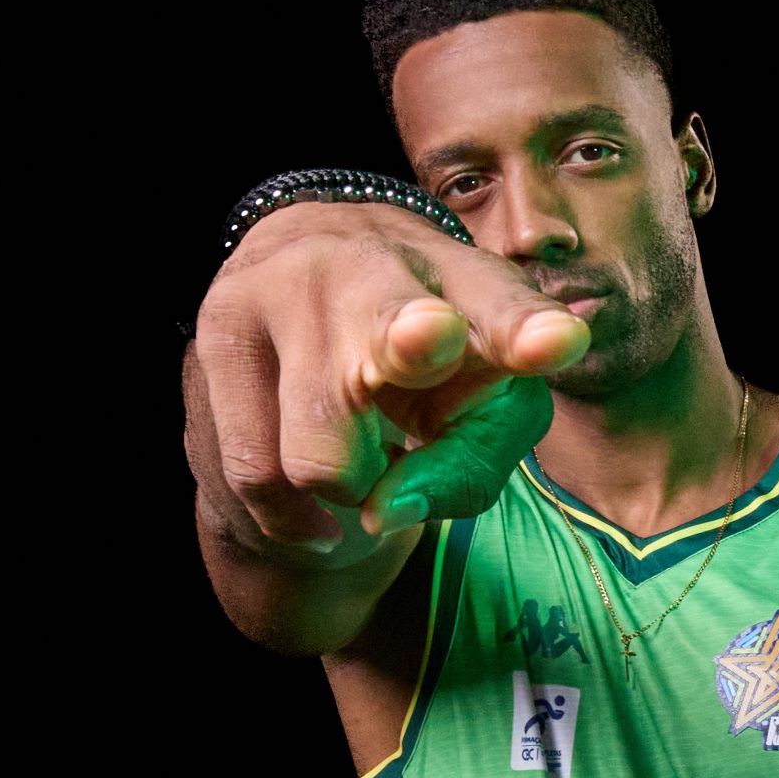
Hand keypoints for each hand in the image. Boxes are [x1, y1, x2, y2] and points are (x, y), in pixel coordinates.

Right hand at [187, 202, 588, 549]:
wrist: (309, 294)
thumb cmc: (430, 373)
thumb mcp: (477, 419)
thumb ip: (467, 469)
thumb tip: (385, 510)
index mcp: (471, 285)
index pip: (503, 308)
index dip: (526, 332)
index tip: (556, 343)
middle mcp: (379, 266)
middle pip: (395, 321)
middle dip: (412, 338)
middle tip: (431, 340)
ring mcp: (290, 286)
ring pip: (318, 449)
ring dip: (349, 488)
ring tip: (364, 457)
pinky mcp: (222, 327)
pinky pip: (257, 470)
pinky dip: (292, 511)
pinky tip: (315, 496)